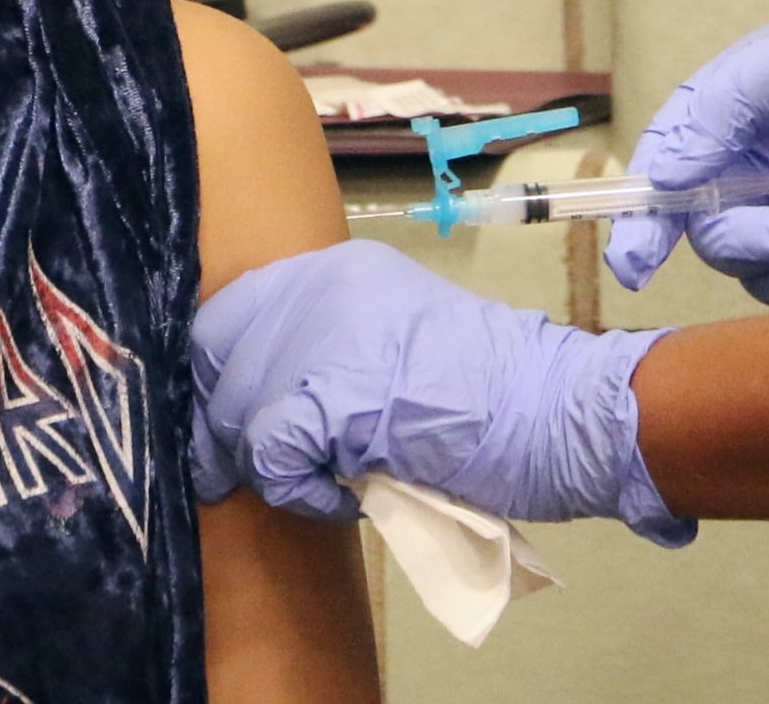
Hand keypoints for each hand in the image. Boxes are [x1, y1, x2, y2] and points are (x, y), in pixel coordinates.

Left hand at [190, 241, 693, 546]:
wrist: (554, 411)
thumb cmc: (490, 393)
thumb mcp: (396, 341)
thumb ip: (332, 350)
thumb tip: (260, 401)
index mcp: (335, 270)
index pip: (232, 312)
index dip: (215, 373)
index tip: (222, 422)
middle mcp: (320, 288)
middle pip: (216, 357)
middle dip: (218, 424)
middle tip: (236, 474)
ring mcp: (326, 338)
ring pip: (236, 408)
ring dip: (260, 464)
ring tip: (311, 486)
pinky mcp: (337, 396)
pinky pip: (271, 454)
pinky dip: (293, 490)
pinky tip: (337, 498)